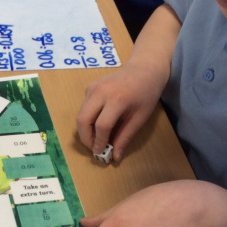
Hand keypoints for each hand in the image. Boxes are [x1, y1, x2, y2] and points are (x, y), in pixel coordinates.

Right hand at [76, 2, 180, 156]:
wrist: (144, 69)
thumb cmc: (146, 94)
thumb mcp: (140, 118)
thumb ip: (125, 137)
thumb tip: (115, 156)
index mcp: (117, 99)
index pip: (101, 125)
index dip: (99, 141)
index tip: (100, 153)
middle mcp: (100, 92)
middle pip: (83, 119)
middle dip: (85, 138)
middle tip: (93, 147)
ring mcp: (92, 88)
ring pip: (80, 114)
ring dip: (85, 130)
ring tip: (96, 138)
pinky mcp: (89, 87)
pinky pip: (83, 107)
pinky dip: (88, 119)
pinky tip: (99, 123)